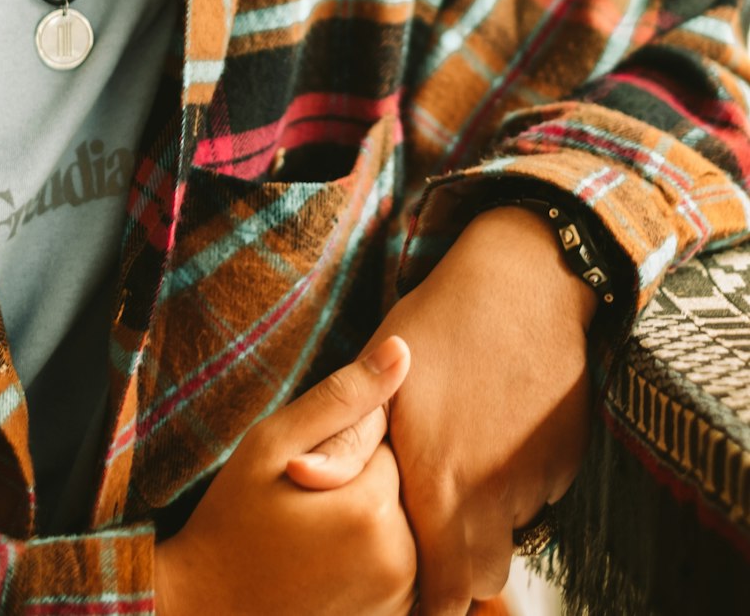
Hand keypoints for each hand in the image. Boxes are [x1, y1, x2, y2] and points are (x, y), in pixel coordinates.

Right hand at [155, 335, 417, 615]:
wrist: (208, 613)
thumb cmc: (233, 520)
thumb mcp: (272, 444)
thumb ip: (342, 396)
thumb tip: (401, 349)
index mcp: (372, 507)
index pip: (388, 439)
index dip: (345, 443)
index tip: (305, 468)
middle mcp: (402, 559)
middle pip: (400, 484)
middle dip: (363, 480)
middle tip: (307, 502)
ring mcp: (402, 599)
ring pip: (405, 523)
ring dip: (370, 519)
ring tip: (315, 536)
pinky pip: (402, 565)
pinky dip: (373, 557)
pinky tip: (328, 564)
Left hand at [288, 206, 596, 614]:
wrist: (527, 281)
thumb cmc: (441, 323)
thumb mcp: (384, 378)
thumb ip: (345, 440)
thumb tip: (299, 479)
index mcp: (441, 487)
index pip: (441, 593)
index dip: (424, 603)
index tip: (407, 591)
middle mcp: (494, 498)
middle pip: (482, 578)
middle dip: (457, 575)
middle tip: (430, 543)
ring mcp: (538, 480)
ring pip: (512, 533)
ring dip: (487, 524)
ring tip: (459, 472)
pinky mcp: (567, 458)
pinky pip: (539, 494)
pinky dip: (517, 484)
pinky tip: (494, 434)